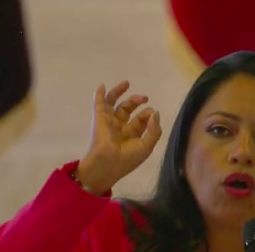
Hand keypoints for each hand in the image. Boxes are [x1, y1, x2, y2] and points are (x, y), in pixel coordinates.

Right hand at [75, 80, 161, 194]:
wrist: (108, 164)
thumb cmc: (128, 159)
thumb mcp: (147, 146)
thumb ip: (154, 130)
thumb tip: (156, 112)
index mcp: (132, 135)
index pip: (141, 120)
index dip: (148, 115)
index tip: (151, 114)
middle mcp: (120, 127)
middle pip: (128, 109)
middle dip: (136, 101)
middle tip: (145, 97)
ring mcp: (109, 122)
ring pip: (113, 103)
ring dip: (119, 92)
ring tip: (127, 83)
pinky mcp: (99, 118)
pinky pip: (98, 104)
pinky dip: (99, 95)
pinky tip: (102, 86)